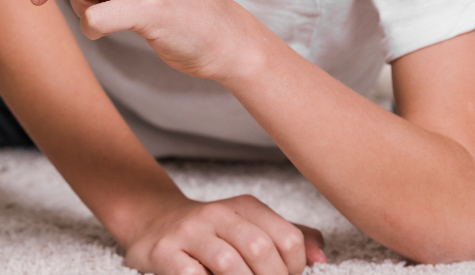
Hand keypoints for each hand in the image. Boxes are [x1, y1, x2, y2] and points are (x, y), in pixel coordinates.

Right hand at [125, 195, 326, 274]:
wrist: (153, 222)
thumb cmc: (212, 234)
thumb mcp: (250, 226)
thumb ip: (290, 238)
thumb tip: (322, 259)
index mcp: (244, 206)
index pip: (288, 238)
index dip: (294, 269)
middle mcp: (217, 213)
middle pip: (260, 249)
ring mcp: (188, 232)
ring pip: (228, 264)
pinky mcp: (164, 253)